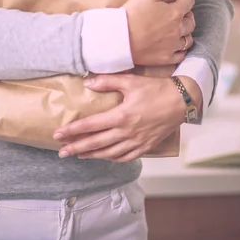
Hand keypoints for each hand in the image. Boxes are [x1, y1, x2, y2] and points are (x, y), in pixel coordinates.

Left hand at [54, 73, 185, 162]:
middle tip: (62, 152)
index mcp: (121, 116)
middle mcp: (126, 132)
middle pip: (96, 143)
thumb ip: (107, 81)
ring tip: (78, 155)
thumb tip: (87, 82)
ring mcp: (136, 142)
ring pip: (108, 153)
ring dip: (91, 155)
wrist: (181, 101)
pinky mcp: (145, 146)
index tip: (58, 134)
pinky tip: (104, 156)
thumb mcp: (131, 81)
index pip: (90, 126)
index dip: (72, 130)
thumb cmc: (156, 89)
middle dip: (76, 148)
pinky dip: (112, 158)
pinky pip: (125, 157)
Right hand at [124, 0, 195, 65]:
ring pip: (187, 39)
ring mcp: (172, 46)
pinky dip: (181, 50)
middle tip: (182, 10)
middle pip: (191, 21)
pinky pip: (180, 55)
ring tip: (181, 28)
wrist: (119, 40)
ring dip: (186, 32)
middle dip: (188, 13)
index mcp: (175, 13)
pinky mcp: (165, 58)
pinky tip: (176, 46)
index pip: (189, 0)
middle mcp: (177, 30)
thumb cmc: (132, 14)